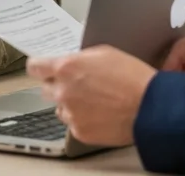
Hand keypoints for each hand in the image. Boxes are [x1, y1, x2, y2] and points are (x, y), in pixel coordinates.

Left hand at [26, 46, 154, 146]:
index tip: (42, 68)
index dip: (40, 67)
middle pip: (46, 89)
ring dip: (71, 104)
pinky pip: (74, 124)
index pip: (35, 67)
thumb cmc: (132, 77)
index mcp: (66, 68)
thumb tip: (71, 61)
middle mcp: (63, 92)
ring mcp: (71, 114)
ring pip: (60, 108)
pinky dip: (83, 119)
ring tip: (94, 101)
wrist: (150, 107)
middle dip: (58, 85)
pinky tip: (101, 114)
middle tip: (78, 84)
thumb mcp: (104, 52)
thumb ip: (80, 57)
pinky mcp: (80, 131)